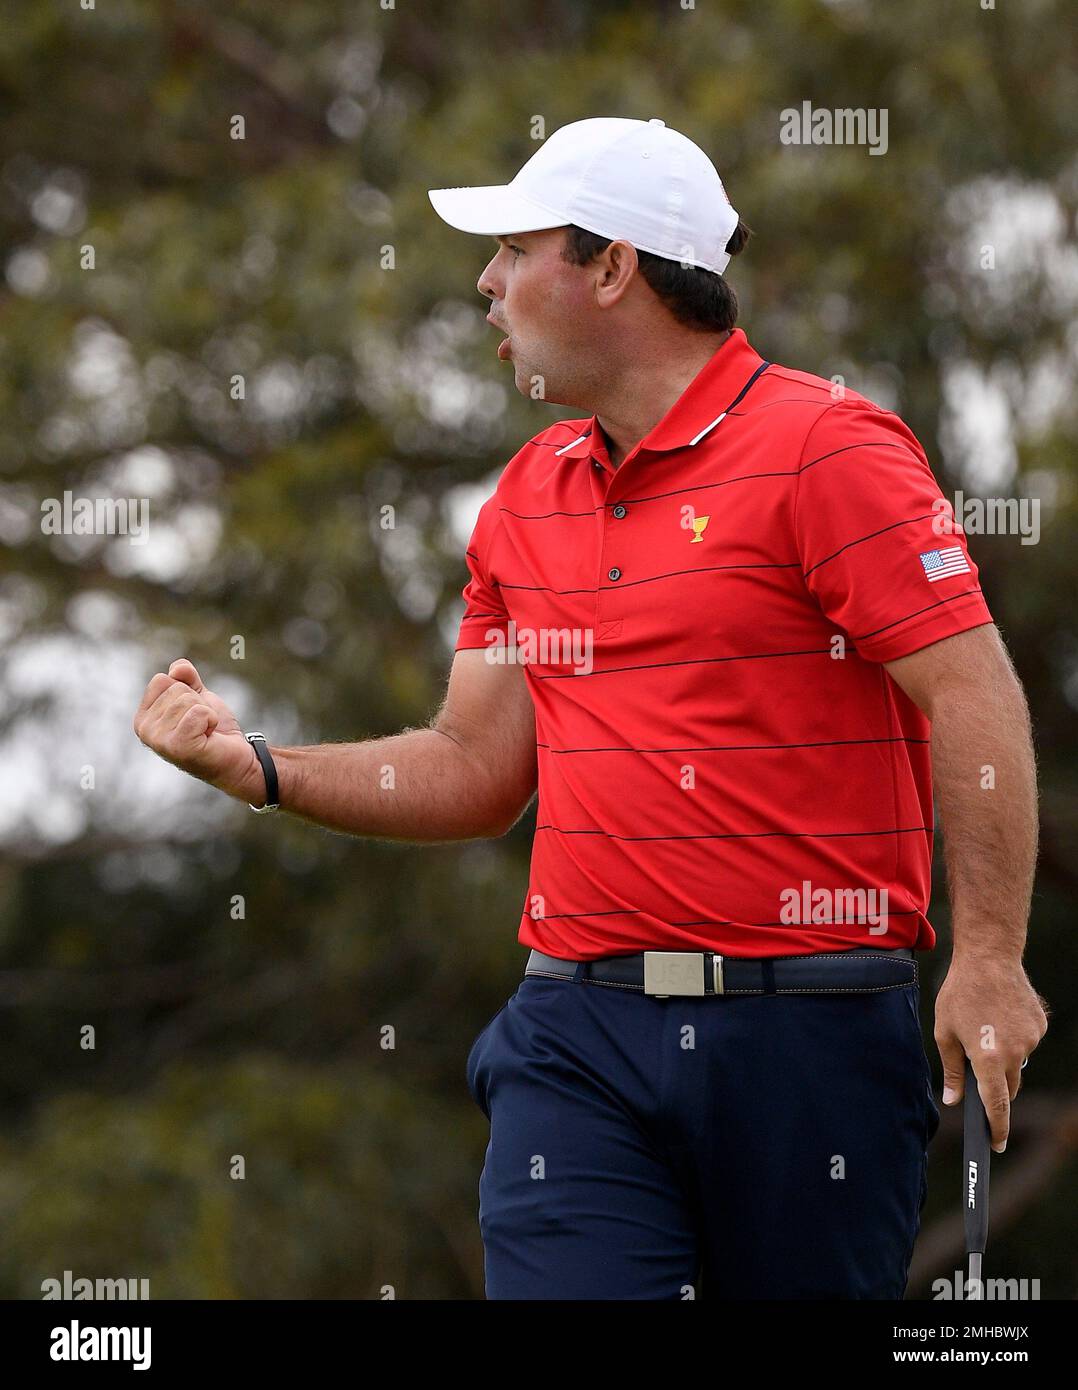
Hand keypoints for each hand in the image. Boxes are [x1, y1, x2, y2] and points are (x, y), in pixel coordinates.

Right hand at [133, 658, 265, 804]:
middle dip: (197, 702)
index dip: (185, 690)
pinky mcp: (178, 746)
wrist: (235, 758)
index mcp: (143, 717)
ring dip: (206, 713)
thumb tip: (177, 668)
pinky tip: (209, 736)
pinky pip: (198, 712)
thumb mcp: (198, 696)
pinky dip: (211, 720)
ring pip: (187, 699)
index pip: (160, 680)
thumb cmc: (214, 730)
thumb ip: (186, 678)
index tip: (192, 713)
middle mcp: (144, 730)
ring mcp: (158, 740)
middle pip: (176, 689)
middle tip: (201, 725)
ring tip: (205, 732)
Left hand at [934, 956, 1048, 1151]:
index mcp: (988, 1058)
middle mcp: (1015, 1053)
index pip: (996, 1104)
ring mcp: (1031, 1039)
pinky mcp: (1040, 1026)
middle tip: (978, 1065)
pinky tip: (999, 1017)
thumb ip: (950, 1070)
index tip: (996, 1145)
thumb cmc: (960, 994)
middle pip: (1008, 1086)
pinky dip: (1014, 1038)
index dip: (996, 1128)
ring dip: (1004, 1058)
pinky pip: (1026, 1043)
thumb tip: (953, 1100)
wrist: (989, 958)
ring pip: (1018, 1063)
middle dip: (995, 1085)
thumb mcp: (944, 1032)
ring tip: (985, 1029)